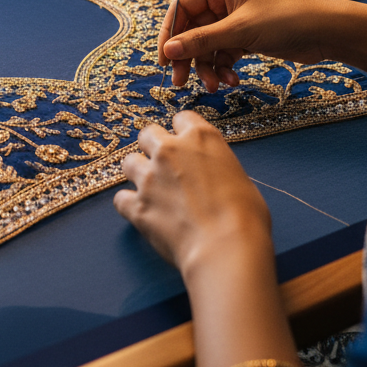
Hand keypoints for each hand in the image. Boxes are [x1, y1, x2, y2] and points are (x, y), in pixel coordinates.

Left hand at [113, 114, 271, 279]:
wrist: (226, 248)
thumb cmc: (245, 218)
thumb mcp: (240, 179)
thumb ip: (217, 168)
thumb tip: (212, 177)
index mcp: (201, 138)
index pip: (182, 118)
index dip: (183, 132)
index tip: (185, 145)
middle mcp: (170, 151)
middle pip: (147, 133)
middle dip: (153, 147)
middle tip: (163, 166)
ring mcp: (149, 177)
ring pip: (128, 162)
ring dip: (138, 174)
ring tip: (151, 190)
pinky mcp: (137, 205)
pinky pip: (121, 199)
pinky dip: (130, 206)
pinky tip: (142, 214)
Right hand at [157, 0, 336, 90]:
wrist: (328, 31)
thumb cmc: (285, 19)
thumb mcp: (239, 31)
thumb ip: (201, 41)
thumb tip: (167, 51)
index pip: (181, 8)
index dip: (169, 34)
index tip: (164, 60)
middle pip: (192, 30)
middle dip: (189, 56)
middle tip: (181, 82)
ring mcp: (235, 17)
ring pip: (207, 44)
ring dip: (208, 66)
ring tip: (215, 86)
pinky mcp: (246, 35)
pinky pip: (224, 52)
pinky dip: (224, 67)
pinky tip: (232, 80)